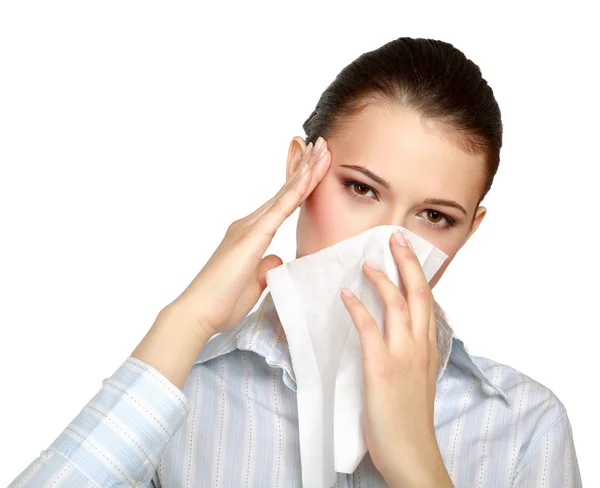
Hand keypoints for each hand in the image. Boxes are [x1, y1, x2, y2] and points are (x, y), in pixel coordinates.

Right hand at [166, 137, 330, 336]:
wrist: (198, 312)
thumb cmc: (222, 301)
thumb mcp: (254, 283)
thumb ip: (265, 267)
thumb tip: (275, 260)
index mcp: (250, 234)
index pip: (282, 204)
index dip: (299, 183)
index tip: (315, 165)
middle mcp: (248, 225)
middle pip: (284, 192)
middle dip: (305, 167)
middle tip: (322, 145)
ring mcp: (248, 228)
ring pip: (284, 194)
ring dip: (304, 171)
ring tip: (321, 149)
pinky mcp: (251, 237)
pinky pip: (279, 209)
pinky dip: (295, 190)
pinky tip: (308, 174)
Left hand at [339, 230, 452, 487]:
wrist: (412, 453)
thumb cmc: (410, 418)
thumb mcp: (418, 378)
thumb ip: (410, 352)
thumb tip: (395, 332)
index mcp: (429, 347)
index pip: (426, 300)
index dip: (417, 273)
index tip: (406, 252)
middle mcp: (420, 346)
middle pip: (418, 293)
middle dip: (406, 262)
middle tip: (394, 239)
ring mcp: (403, 355)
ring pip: (397, 305)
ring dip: (382, 280)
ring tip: (368, 262)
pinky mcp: (382, 367)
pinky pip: (370, 329)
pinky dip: (359, 308)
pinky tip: (347, 295)